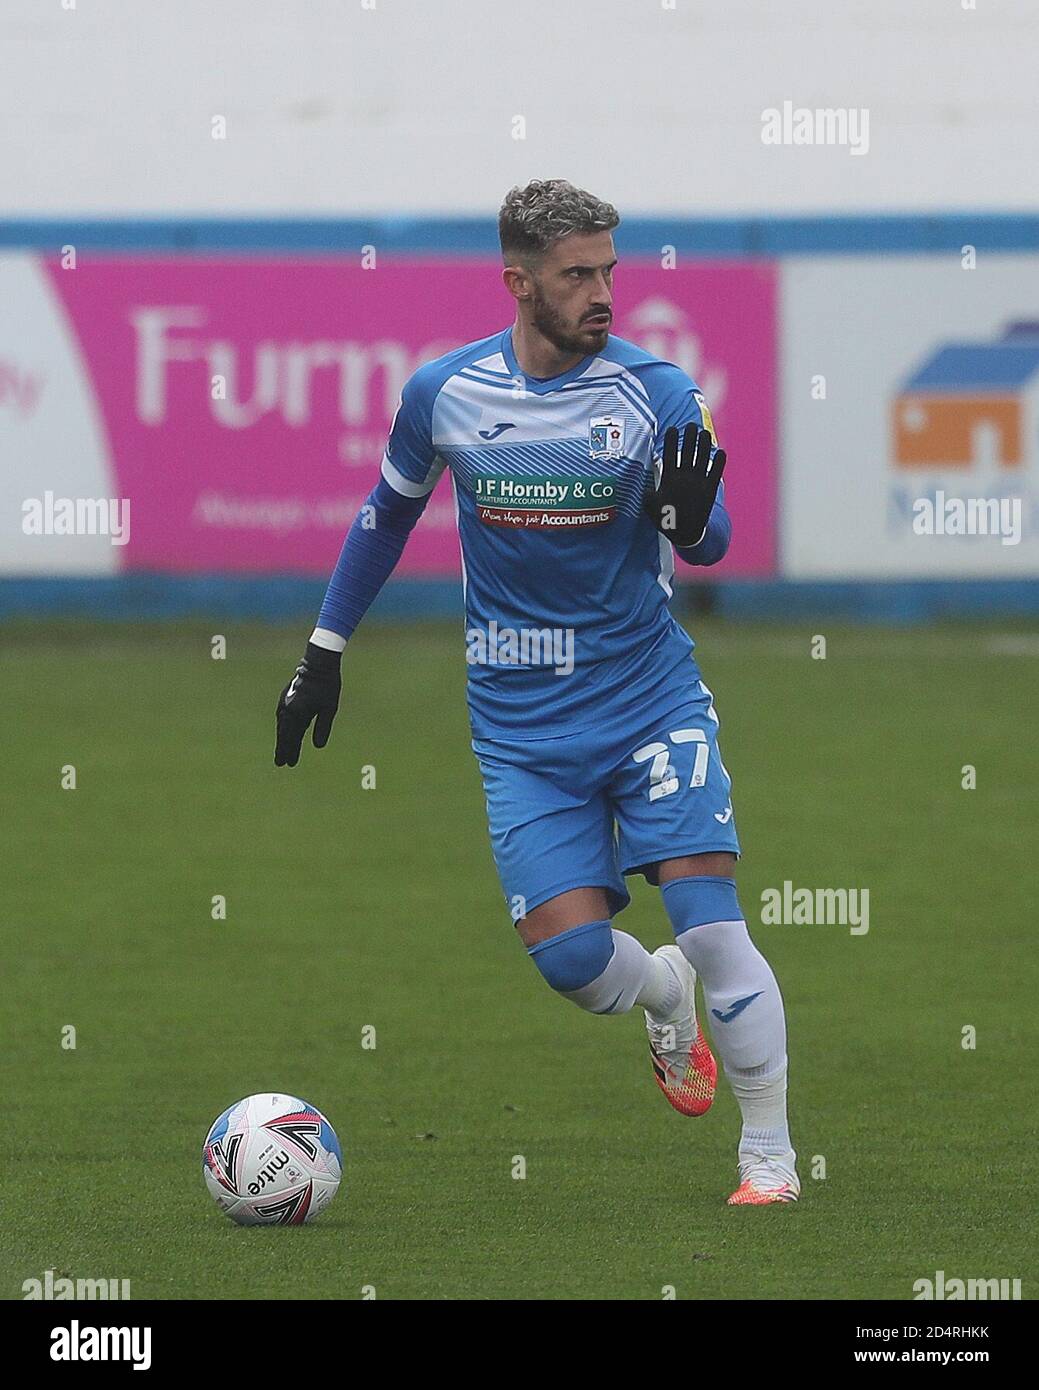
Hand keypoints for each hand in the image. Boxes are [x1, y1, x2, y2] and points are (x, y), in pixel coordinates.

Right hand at [274, 641, 341, 766]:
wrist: (317, 663)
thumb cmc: (326, 685)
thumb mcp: (329, 708)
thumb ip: (323, 727)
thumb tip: (318, 747)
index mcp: (297, 713)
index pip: (292, 738)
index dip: (291, 751)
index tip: (289, 764)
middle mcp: (287, 709)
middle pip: (284, 734)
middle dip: (283, 748)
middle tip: (281, 763)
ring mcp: (284, 702)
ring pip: (281, 726)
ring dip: (282, 739)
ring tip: (282, 751)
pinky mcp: (285, 697)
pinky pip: (281, 717)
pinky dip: (283, 728)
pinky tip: (285, 732)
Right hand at [646, 422, 725, 547]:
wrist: (687, 534)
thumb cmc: (667, 519)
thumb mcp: (650, 507)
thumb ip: (646, 493)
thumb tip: (642, 485)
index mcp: (670, 479)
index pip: (669, 454)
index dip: (670, 440)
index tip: (671, 429)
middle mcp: (685, 477)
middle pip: (688, 451)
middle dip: (689, 436)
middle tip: (690, 425)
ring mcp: (699, 482)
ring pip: (703, 457)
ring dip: (704, 444)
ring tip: (704, 433)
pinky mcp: (710, 489)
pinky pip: (716, 471)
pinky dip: (719, 462)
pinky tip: (721, 452)